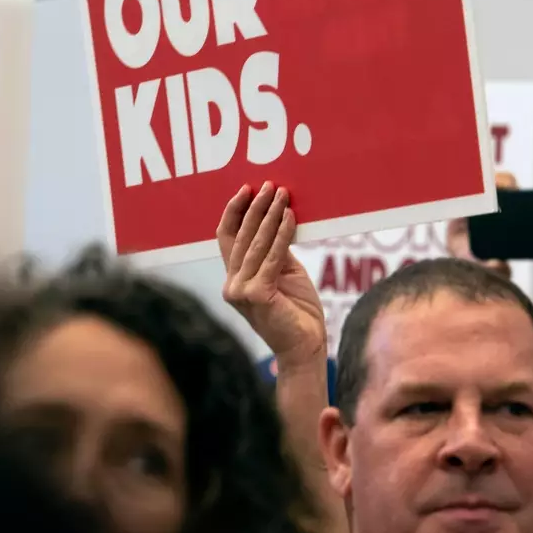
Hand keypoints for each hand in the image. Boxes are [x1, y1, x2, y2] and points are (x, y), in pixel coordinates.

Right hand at [217, 182, 326, 363]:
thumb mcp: (284, 273)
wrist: (304, 347)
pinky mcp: (257, 296)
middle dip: (256, 207)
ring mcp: (241, 291)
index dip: (234, 211)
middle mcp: (231, 284)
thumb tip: (277, 216)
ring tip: (282, 194)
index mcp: (234, 278)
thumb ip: (274, 250)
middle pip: (240, 236)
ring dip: (270, 215)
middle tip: (269, 185)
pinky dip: (282, 234)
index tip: (246, 189)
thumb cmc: (296, 311)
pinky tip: (291, 217)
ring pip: (256, 243)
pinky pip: (272, 256)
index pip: (227, 237)